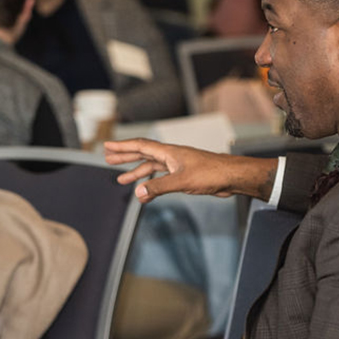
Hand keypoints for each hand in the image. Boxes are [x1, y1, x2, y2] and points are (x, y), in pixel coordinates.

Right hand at [104, 138, 276, 202]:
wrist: (232, 176)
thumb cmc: (211, 173)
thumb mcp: (182, 181)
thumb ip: (159, 187)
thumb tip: (138, 192)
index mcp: (169, 152)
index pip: (140, 146)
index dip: (122, 146)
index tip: (107, 146)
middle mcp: (171, 156)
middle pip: (142, 154)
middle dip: (125, 157)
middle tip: (108, 158)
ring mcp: (177, 165)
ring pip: (151, 167)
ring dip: (136, 172)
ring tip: (121, 180)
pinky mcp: (183, 175)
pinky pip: (160, 177)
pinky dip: (151, 183)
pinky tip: (145, 192)